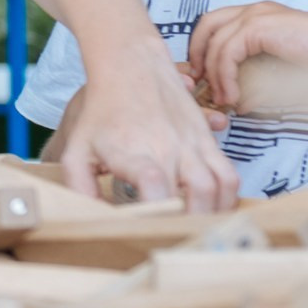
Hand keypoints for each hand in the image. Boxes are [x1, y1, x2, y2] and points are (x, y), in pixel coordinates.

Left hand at [54, 47, 237, 210]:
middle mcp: (167, 148)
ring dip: (212, 214)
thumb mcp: (77, 148)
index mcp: (134, 152)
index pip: (153, 183)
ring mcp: (192, 144)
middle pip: (195, 194)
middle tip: (178, 239)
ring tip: (197, 228)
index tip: (150, 228)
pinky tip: (211, 208)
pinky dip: (227, 197)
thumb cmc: (101, 112)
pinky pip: (229, 174)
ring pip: (219, 187)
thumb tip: (95, 218)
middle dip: (190, 224)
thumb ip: (80, 186)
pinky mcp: (206, 140)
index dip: (157, 209)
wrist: (131, 67)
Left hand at [187, 1, 307, 109]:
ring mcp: (255, 15)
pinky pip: (227, 52)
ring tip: (223, 99)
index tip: (204, 77)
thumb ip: (260, 85)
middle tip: (200, 83)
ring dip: (214, 74)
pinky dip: (225, 76)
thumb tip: (239, 104)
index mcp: (258, 17)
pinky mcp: (258, 26)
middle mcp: (253, 11)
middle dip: (197, 55)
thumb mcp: (284, 75)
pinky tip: (234, 95)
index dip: (203, 48)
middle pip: (207, 25)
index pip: (215, 24)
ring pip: (215, 42)